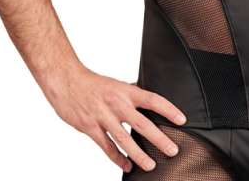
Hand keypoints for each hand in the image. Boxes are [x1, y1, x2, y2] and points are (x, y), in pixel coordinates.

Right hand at [42, 64, 186, 172]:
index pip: (153, 100)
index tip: (182, 119)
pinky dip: (117, 158)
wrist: (66, 82)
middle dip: (159, 139)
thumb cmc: (92, 83)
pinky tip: (127, 166)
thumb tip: (145, 98)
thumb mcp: (115, 84)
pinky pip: (107, 147)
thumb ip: (130, 93)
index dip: (169, 109)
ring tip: (151, 165)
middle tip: (173, 150)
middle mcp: (117, 104)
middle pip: (142, 124)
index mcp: (126, 91)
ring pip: (125, 140)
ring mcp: (103, 117)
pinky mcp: (90, 128)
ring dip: (139, 154)